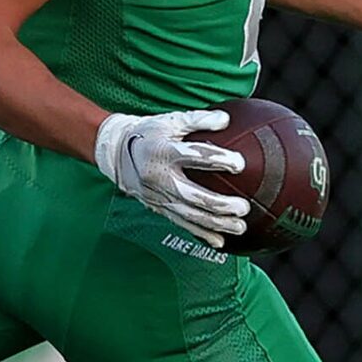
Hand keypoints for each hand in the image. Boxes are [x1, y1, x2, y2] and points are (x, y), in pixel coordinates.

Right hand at [94, 109, 249, 244]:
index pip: (194, 156)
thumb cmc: (149, 134)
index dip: (219, 159)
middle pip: (194, 196)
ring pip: (190, 215)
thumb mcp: (170, 120)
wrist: (117, 153)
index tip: (240, 164)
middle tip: (243, 207)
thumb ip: (198, 119)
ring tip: (240, 227)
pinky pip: (182, 224)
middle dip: (221, 205)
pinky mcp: (158, 208)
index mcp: (163, 152)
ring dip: (216, 224)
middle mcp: (160, 178)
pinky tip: (220, 242)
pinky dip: (201, 235)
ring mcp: (158, 197)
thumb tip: (226, 120)